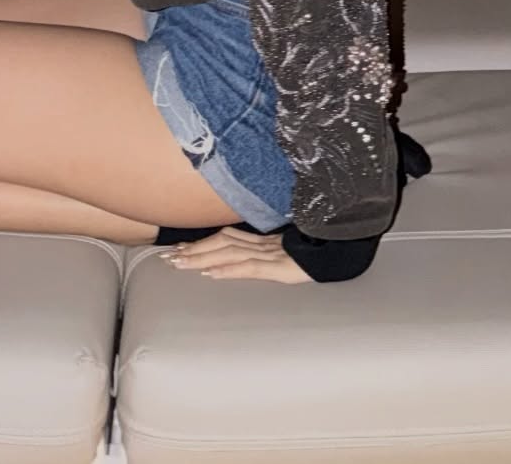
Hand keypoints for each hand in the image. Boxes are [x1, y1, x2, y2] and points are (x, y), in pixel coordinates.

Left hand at [155, 225, 312, 283]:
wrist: (341, 252)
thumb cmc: (317, 255)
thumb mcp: (289, 256)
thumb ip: (269, 255)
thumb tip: (244, 263)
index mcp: (264, 241)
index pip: (227, 238)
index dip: (203, 242)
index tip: (180, 248)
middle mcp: (263, 244)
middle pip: (222, 243)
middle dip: (194, 250)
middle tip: (169, 258)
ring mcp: (271, 253)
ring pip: (229, 251)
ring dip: (202, 257)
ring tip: (181, 264)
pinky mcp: (281, 266)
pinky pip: (250, 266)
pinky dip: (229, 268)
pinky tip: (212, 273)